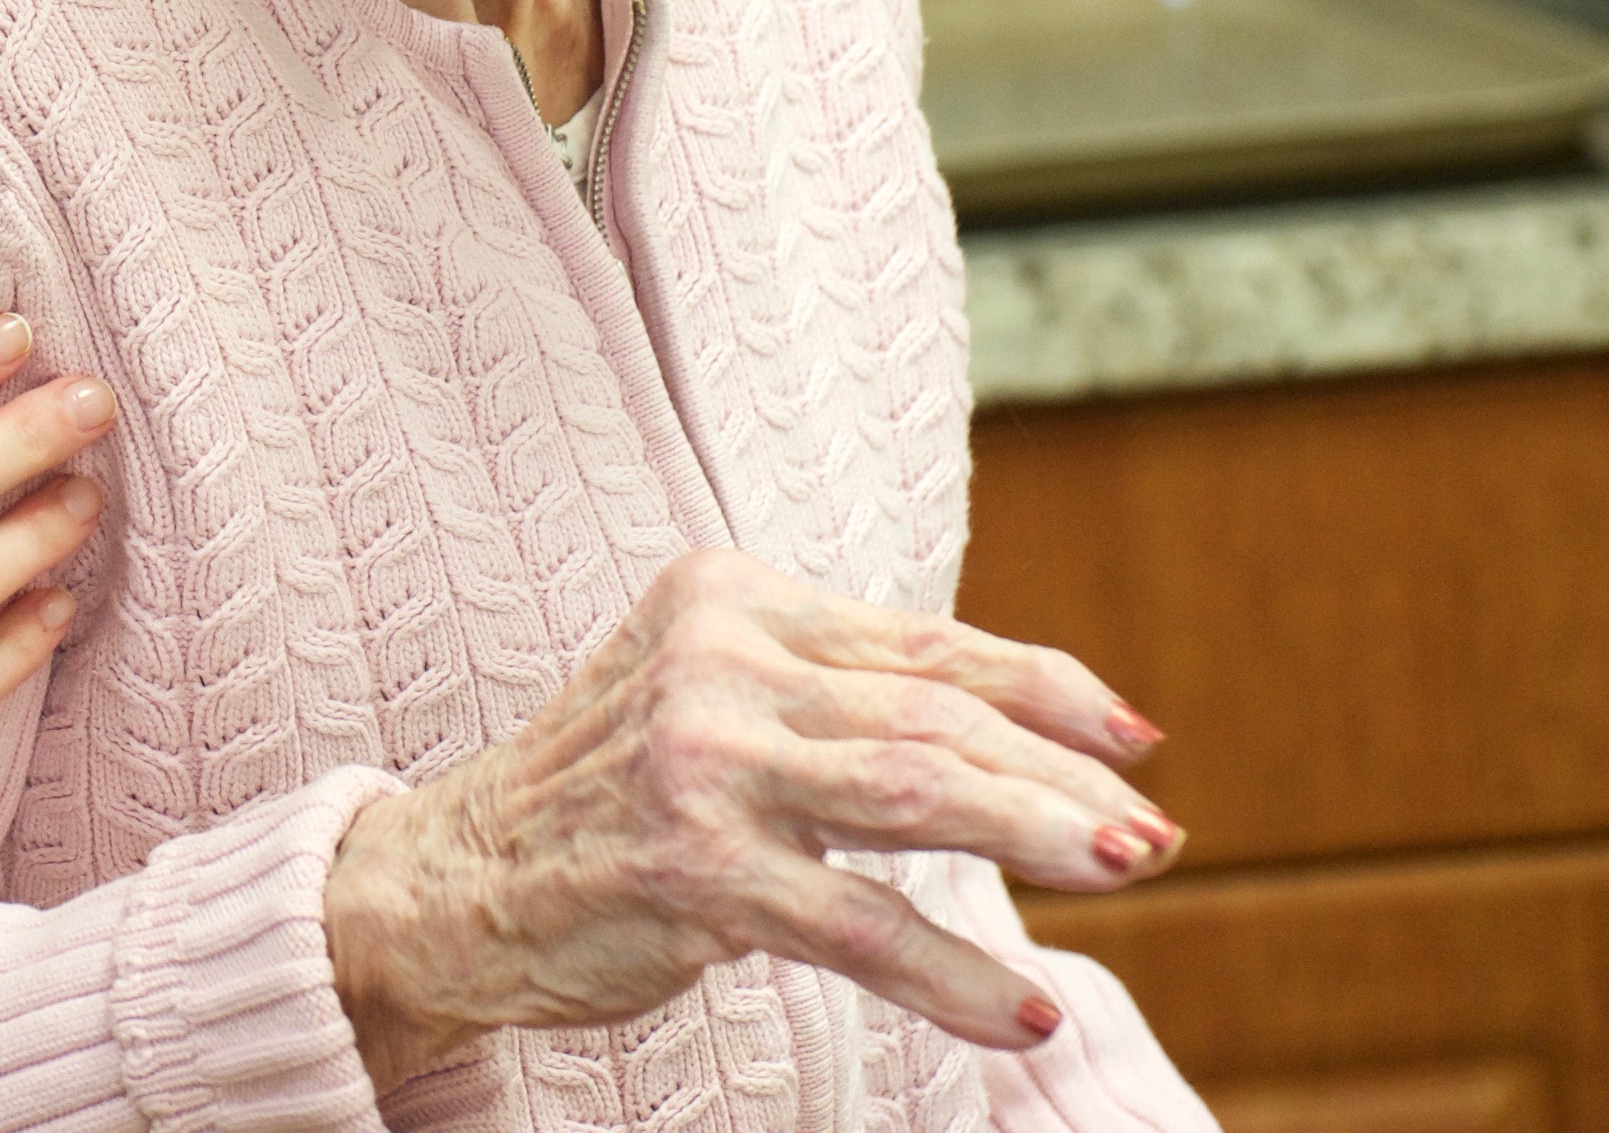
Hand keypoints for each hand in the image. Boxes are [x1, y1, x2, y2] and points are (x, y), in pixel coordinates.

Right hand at [323, 549, 1176, 1082]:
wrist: (456, 877)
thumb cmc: (610, 794)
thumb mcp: (712, 697)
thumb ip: (834, 692)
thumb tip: (1032, 735)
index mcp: (731, 597)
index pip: (922, 640)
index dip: (1043, 687)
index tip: (1134, 736)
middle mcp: (716, 657)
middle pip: (932, 711)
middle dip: (1059, 774)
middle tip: (1152, 831)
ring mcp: (700, 759)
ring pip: (912, 790)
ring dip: (1036, 834)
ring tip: (1132, 869)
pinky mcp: (691, 866)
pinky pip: (855, 921)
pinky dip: (951, 971)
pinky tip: (1018, 1010)